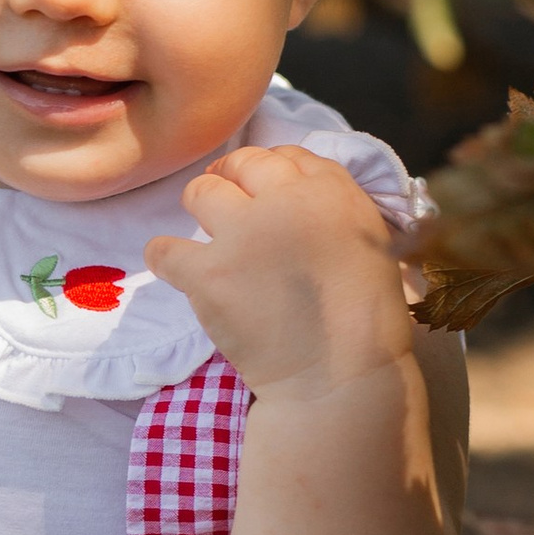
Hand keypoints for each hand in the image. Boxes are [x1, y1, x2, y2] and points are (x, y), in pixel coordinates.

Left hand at [144, 146, 419, 397]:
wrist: (339, 379)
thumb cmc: (366, 322)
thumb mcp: (368, 243)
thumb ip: (332, 210)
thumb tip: (294, 194)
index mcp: (332, 192)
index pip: (288, 155)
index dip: (269, 169)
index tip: (262, 188)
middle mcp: (285, 202)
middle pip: (242, 164)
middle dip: (232, 179)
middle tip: (227, 205)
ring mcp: (243, 235)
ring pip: (201, 192)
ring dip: (201, 209)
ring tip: (210, 237)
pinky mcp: (209, 273)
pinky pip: (165, 249)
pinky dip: (166, 257)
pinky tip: (176, 267)